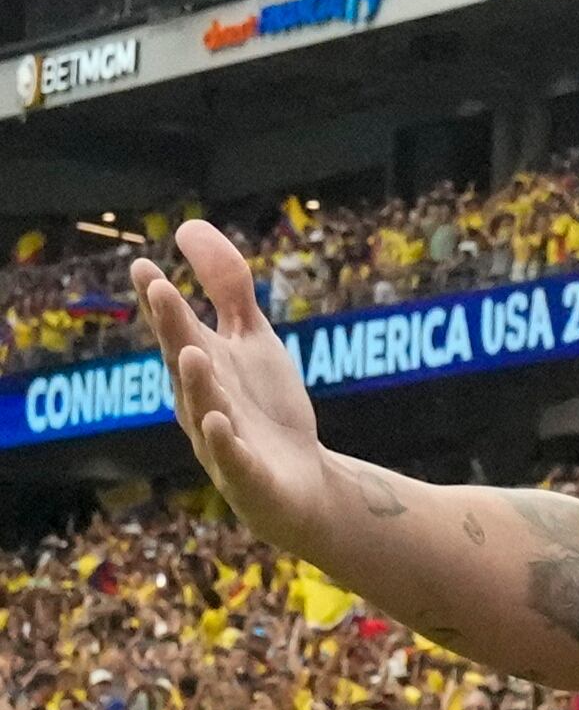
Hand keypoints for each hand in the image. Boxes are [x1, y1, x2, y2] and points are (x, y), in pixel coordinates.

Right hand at [134, 225, 337, 543]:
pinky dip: (224, 441)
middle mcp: (201, 400)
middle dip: (172, 329)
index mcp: (202, 366)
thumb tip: (188, 228)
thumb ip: (227, 288)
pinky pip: (232, 458)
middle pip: (184, 362)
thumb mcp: (251, 340)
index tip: (145, 265)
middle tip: (158, 290)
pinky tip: (219, 420)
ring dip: (197, 382)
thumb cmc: (264, 407)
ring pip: (204, 409)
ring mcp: (220, 440)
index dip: (161, 299)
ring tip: (193, 351)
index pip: (177, 328)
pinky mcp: (247, 475)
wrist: (303, 482)